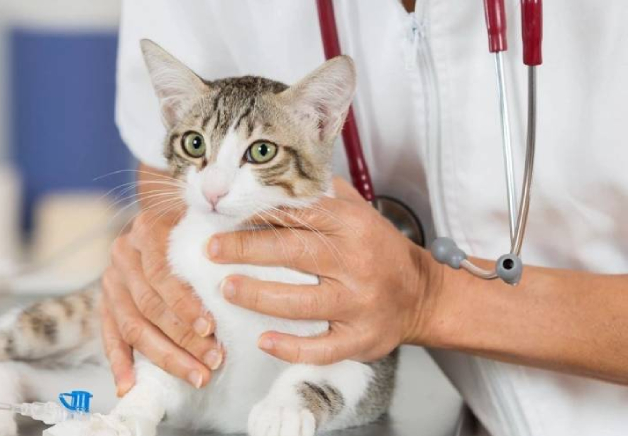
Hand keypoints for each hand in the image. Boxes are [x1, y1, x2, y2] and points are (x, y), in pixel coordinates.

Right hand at [101, 209, 222, 395]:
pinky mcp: (105, 304)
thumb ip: (223, 232)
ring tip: (197, 376)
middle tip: (214, 361)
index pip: (163, 272)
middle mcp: (124, 254)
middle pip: (150, 304)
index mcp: (147, 229)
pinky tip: (131, 386)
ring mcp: (111, 281)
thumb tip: (259, 250)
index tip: (212, 328)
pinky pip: (110, 336)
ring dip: (165, 356)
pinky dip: (120, 363)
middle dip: (184, 338)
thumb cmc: (196, 224)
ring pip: (133, 326)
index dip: (185, 303)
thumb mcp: (207, 218)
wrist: (162, 217)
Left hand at [207, 178, 439, 363]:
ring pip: (299, 302)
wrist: (421, 294)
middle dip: (246, 250)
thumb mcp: (360, 212)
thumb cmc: (380, 250)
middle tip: (211, 250)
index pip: (299, 214)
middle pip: (292, 253)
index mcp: (353, 226)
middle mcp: (356, 263)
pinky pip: (320, 348)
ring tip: (226, 289)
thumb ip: (324, 195)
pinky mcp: (360, 339)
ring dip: (257, 296)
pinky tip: (263, 341)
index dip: (259, 213)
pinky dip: (289, 347)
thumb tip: (277, 178)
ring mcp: (359, 304)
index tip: (227, 214)